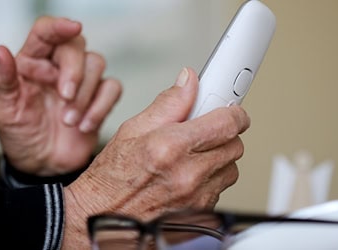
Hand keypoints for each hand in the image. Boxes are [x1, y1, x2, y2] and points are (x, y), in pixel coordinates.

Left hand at [0, 17, 121, 175]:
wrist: (44, 165)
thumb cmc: (22, 135)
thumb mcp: (3, 111)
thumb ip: (2, 80)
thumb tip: (1, 51)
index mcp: (32, 62)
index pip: (45, 32)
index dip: (59, 26)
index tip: (72, 27)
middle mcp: (58, 67)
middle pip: (77, 46)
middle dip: (74, 71)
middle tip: (65, 97)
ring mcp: (82, 82)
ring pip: (97, 64)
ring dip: (85, 95)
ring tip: (69, 121)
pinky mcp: (100, 98)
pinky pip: (112, 88)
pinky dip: (101, 107)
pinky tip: (85, 126)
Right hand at [62, 67, 250, 247]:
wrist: (102, 217)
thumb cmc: (112, 178)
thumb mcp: (132, 130)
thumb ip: (167, 103)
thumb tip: (188, 81)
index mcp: (170, 147)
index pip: (226, 123)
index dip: (234, 113)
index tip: (231, 110)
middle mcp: (188, 175)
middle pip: (234, 145)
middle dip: (224, 135)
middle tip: (204, 132)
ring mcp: (197, 198)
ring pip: (230, 168)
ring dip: (218, 158)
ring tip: (192, 156)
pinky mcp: (201, 214)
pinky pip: (220, 189)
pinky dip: (210, 179)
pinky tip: (188, 176)